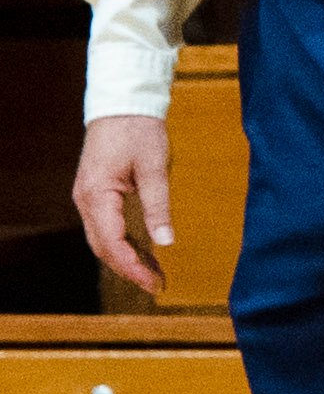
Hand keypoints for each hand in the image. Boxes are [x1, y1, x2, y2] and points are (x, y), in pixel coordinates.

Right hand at [71, 114, 170, 295]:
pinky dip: (124, 244)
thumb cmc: (139, 132)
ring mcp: (88, 198)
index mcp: (97, 195)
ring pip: (103, 240)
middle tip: (158, 287)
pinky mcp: (97, 195)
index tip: (154, 283)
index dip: (132, 267)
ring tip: (155, 277)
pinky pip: (106, 227)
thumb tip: (166, 241)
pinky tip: (145, 255)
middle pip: (103, 247)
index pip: (112, 243)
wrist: (122, 106)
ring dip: (126, 259)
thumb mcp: (155, 168)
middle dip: (129, 270)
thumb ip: (158, 206)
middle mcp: (86, 201)